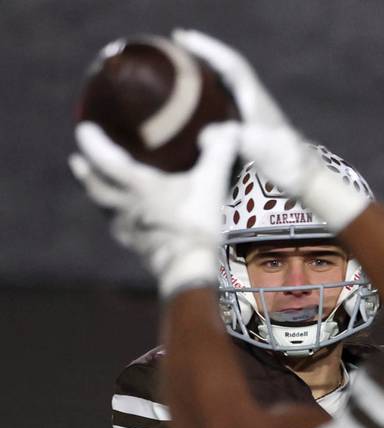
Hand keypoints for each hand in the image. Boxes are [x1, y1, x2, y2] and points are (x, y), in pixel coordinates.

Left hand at [69, 120, 240, 296]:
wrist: (187, 268)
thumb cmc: (195, 223)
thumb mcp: (210, 184)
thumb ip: (217, 154)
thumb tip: (231, 129)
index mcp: (136, 185)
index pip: (102, 157)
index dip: (91, 141)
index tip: (83, 129)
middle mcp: (123, 204)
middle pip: (94, 186)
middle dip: (84, 171)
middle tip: (76, 159)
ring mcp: (126, 227)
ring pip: (103, 207)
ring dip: (95, 194)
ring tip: (93, 185)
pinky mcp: (135, 245)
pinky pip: (118, 227)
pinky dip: (114, 217)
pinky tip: (121, 219)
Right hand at [172, 30, 309, 192]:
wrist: (303, 176)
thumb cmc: (285, 161)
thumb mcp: (259, 149)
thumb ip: (235, 138)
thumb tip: (205, 134)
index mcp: (254, 97)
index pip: (230, 64)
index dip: (207, 48)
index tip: (183, 37)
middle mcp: (252, 98)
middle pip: (226, 66)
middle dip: (203, 52)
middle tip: (177, 40)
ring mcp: (251, 111)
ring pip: (225, 81)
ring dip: (206, 69)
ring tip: (181, 62)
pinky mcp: (249, 125)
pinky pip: (224, 99)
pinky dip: (209, 91)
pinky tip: (197, 97)